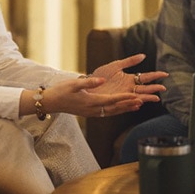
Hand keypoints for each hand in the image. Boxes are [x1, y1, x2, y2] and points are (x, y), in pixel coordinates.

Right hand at [25, 54, 167, 118]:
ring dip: (125, 109)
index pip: (111, 100)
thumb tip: (103, 80)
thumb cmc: (61, 91)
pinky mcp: (90, 113)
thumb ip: (89, 82)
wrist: (51, 102)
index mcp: (90, 101)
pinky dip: (117, 110)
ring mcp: (92, 113)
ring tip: (137, 105)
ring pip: (112, 112)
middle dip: (129, 105)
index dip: (125, 99)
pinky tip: (123, 108)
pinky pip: (107, 113)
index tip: (136, 96)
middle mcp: (93, 110)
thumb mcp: (74, 84)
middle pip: (115, 108)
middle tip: (142, 101)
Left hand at [89, 54, 167, 98]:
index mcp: (130, 79)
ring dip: (146, 97)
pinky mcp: (116, 101)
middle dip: (154, 88)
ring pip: (138, 97)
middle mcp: (129, 88)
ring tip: (155, 98)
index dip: (155, 76)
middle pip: (145, 88)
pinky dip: (133, 104)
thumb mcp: (116, 65)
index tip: (165, 74)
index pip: (145, 77)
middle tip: (163, 88)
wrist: (88, 84)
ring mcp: (123, 95)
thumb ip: (129, 61)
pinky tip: (139, 103)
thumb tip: (144, 55)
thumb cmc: (101, 75)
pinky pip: (127, 103)